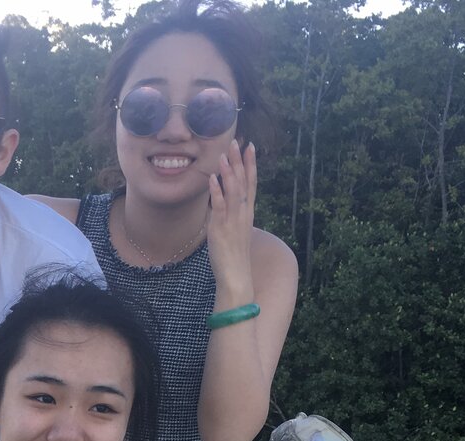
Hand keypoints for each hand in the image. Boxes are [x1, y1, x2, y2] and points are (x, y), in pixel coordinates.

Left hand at [206, 139, 256, 297]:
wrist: (236, 275)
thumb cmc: (234, 256)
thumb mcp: (234, 230)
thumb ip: (230, 215)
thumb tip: (222, 203)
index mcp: (247, 213)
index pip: (251, 183)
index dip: (251, 164)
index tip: (250, 146)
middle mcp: (243, 213)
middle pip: (244, 182)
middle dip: (240, 161)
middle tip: (237, 142)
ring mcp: (233, 220)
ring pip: (233, 191)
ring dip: (229, 171)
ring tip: (224, 154)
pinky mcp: (221, 228)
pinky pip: (220, 206)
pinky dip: (217, 191)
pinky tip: (212, 178)